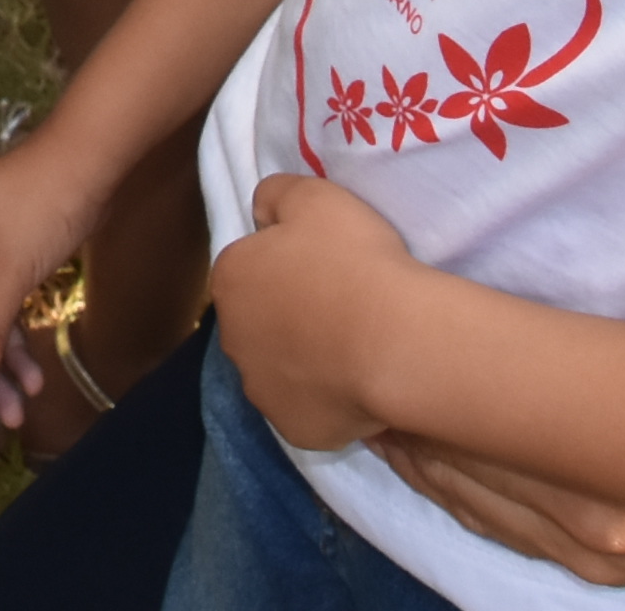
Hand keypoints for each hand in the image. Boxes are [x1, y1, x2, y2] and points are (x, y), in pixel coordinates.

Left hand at [212, 173, 422, 449]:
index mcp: (230, 279)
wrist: (394, 339)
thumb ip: (275, 195)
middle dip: (287, 316)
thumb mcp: (313, 196)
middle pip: (257, 322)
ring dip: (304, 361)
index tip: (323, 266)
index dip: (285, 265)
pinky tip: (359, 383)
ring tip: (354, 348)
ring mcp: (261, 391)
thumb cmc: (353, 261)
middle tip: (339, 307)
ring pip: (278, 370)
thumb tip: (261, 213)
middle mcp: (232, 339)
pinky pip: (308, 410)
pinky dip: (327, 401)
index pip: (247, 267)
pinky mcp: (294, 430)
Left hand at [374, 235, 624, 602]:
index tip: (354, 292)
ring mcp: (602, 555)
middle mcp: (595, 526)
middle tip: (330, 326)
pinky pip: (504, 522)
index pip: (477, 408)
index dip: (408, 355)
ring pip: (469, 494)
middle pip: (455, 453)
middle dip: (393, 393)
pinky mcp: (614, 567)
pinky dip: (458, 479)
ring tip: (364, 380)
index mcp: (619, 475)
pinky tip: (434, 446)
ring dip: (417, 438)